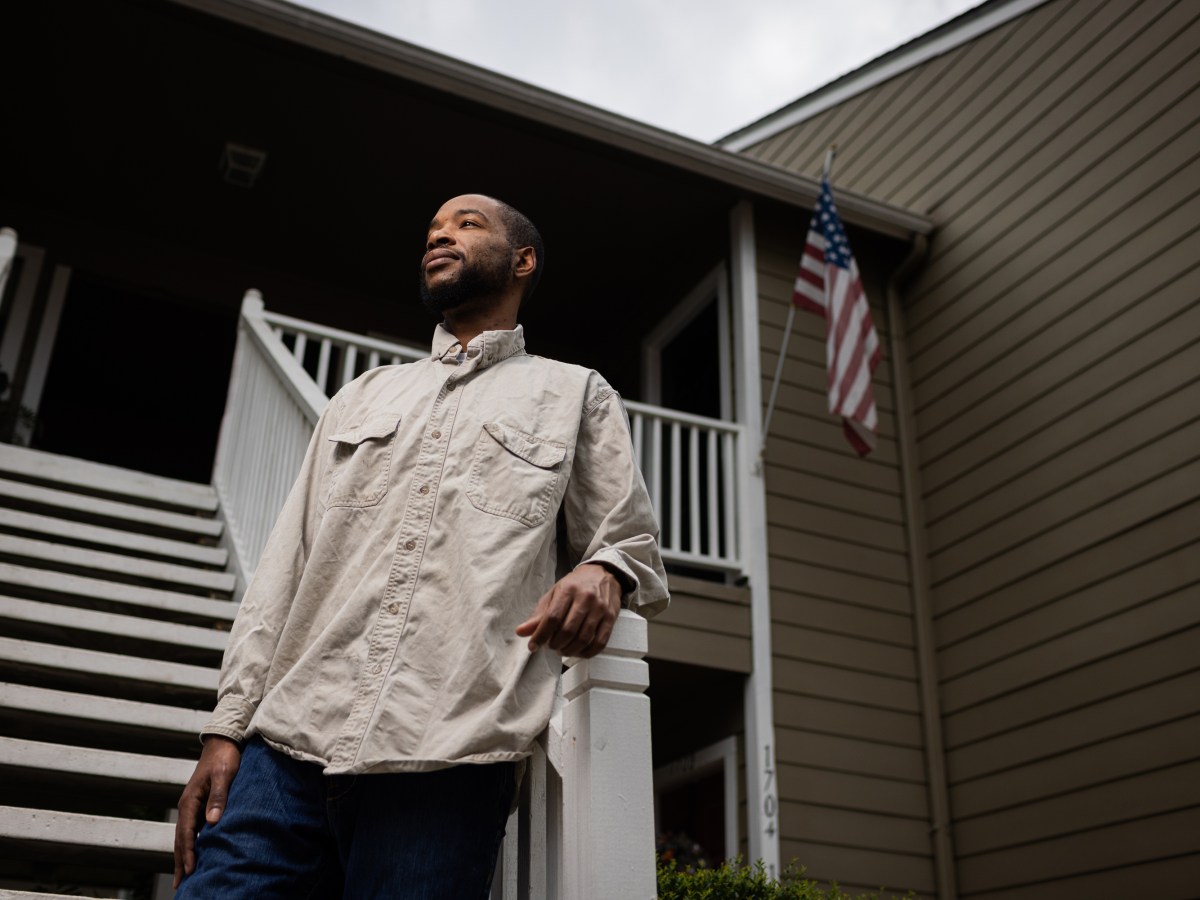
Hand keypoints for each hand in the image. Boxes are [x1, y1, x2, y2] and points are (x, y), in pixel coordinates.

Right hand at [174, 735, 241, 887]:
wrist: (224, 742)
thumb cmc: (225, 757)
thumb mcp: (224, 775)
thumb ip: (219, 797)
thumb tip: (212, 822)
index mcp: (190, 800)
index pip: (186, 833)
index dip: (187, 853)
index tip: (191, 870)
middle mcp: (188, 805)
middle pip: (181, 839)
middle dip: (181, 861)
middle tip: (181, 885)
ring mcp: (193, 805)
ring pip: (186, 836)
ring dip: (184, 856)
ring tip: (186, 876)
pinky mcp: (200, 804)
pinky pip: (193, 829)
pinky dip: (192, 844)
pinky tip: (196, 854)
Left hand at [515, 563, 621, 658]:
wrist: (603, 573)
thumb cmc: (575, 585)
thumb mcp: (555, 594)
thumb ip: (539, 615)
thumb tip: (520, 632)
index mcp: (568, 590)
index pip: (552, 617)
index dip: (541, 635)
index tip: (533, 646)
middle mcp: (585, 598)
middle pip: (568, 630)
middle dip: (555, 644)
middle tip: (550, 646)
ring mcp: (600, 608)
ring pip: (584, 638)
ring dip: (569, 650)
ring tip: (562, 650)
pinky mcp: (611, 617)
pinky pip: (600, 642)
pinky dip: (587, 652)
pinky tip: (578, 652)